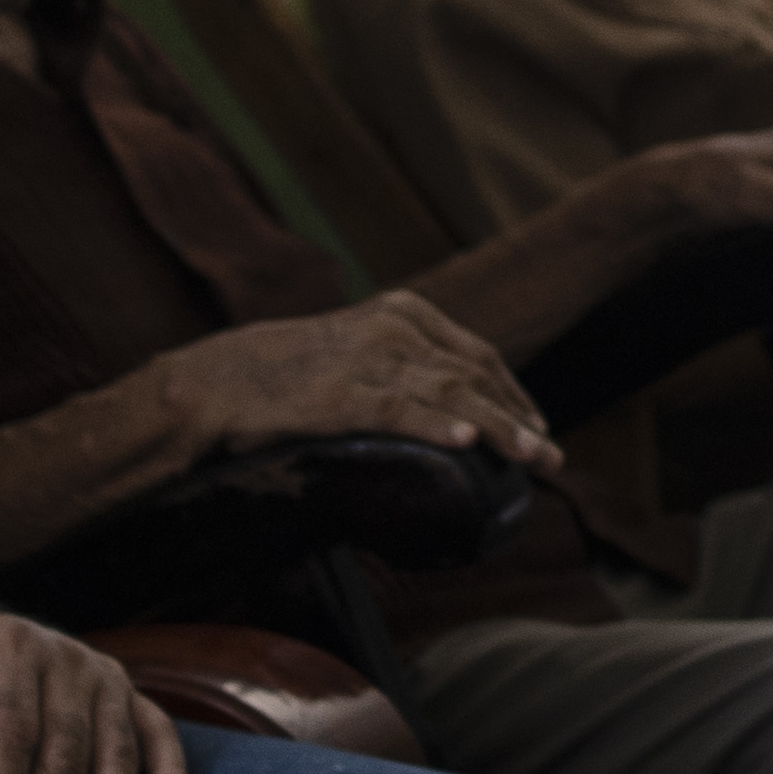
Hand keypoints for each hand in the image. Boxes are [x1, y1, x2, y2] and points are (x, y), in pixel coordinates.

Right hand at [164, 301, 551, 469]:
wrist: (220, 380)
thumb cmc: (292, 376)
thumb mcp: (361, 353)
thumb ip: (408, 368)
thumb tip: (459, 411)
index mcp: (404, 313)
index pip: (478, 356)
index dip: (515, 395)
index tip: (539, 428)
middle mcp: (393, 329)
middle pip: (475, 375)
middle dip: (518, 420)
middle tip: (551, 460)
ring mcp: (368, 360)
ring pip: (450, 394)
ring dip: (498, 430)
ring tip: (531, 457)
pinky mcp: (341, 395)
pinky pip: (400, 409)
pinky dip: (437, 425)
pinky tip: (467, 444)